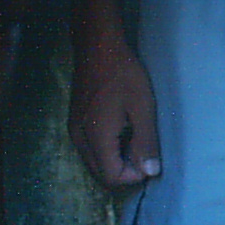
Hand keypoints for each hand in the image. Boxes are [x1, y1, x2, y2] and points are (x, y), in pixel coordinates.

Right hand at [68, 37, 160, 187]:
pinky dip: (107, 154)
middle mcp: (79, 139)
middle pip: (101, 176)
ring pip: (94, 165)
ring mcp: (74, 131)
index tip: (149, 159)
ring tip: (135, 145)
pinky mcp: (74, 124)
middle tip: (144, 156)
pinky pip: (89, 152)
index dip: (134, 176)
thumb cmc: (123, 74)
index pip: (112, 177)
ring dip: (116, 164)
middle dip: (125, 174)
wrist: (97, 48)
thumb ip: (146, 142)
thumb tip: (151, 172)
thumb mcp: (143, 108)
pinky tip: (122, 136)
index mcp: (96, 137)